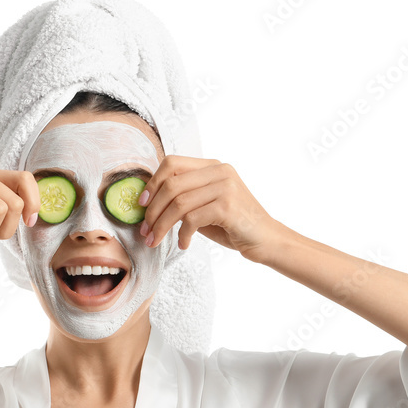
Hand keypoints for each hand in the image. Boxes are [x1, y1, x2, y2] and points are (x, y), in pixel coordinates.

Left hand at [138, 155, 278, 261]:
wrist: (265, 239)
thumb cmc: (232, 224)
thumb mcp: (205, 205)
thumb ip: (184, 197)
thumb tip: (148, 203)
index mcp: (212, 166)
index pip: (172, 163)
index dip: (152, 183)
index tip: (142, 204)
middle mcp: (219, 171)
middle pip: (171, 184)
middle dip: (152, 210)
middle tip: (145, 231)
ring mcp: (225, 187)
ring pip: (178, 203)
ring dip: (161, 225)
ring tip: (155, 240)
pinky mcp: (228, 206)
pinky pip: (192, 219)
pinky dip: (182, 234)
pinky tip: (183, 244)